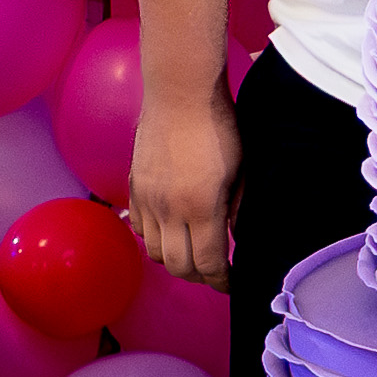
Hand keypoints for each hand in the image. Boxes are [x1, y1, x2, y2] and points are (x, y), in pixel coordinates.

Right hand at [129, 83, 242, 290]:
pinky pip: (140, 228)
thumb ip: (238, 209)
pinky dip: (155, 237)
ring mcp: (147, 199)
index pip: (208, 263)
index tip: (233, 283)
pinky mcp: (134, 187)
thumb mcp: (242, 171)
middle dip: (199, 276)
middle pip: (178, 266)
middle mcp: (168, 209)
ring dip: (175, 259)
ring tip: (194, 251)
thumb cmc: (220, 127)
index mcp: (201, 207)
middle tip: (216, 270)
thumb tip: (236, 238)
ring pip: (155, 252)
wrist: (180, 93)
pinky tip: (172, 228)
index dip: (222, 281)